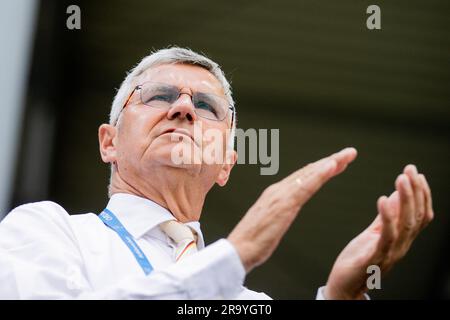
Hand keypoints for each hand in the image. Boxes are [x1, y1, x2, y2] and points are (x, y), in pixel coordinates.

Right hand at [228, 147, 357, 272]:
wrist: (239, 250)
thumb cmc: (253, 241)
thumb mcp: (270, 223)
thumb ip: (278, 213)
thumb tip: (283, 212)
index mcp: (276, 194)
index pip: (303, 177)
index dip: (322, 168)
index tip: (338, 162)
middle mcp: (279, 190)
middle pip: (309, 171)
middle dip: (331, 161)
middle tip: (349, 153)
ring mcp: (281, 195)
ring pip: (310, 174)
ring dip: (330, 163)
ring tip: (347, 155)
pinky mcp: (284, 204)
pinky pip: (306, 186)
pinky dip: (319, 174)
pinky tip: (332, 166)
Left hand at [324, 165, 433, 299]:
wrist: (345, 286)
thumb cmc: (359, 260)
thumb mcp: (373, 234)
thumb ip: (385, 217)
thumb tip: (394, 195)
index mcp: (401, 239)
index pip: (420, 214)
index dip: (422, 194)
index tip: (417, 174)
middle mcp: (401, 246)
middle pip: (416, 216)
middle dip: (415, 190)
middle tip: (410, 170)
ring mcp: (390, 252)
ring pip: (406, 223)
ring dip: (405, 199)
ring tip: (401, 179)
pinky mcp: (375, 257)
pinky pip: (386, 235)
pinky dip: (387, 216)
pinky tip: (382, 200)